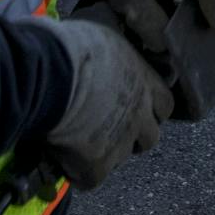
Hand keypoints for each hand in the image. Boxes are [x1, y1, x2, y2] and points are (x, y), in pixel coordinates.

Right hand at [37, 14, 173, 189]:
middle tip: (106, 127)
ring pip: (121, 158)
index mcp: (143, 80)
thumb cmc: (69, 46)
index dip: (150, 108)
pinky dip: (77, 171)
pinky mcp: (97, 167)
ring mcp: (120, 144)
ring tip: (78, 140)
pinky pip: (90, 178)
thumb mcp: (102, 36)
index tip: (133, 106)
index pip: (165, 104)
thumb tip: (102, 51)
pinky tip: (60, 156)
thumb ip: (112, 55)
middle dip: (133, 135)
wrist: (49, 75)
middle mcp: (139, 114)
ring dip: (105, 152)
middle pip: (150, 137)